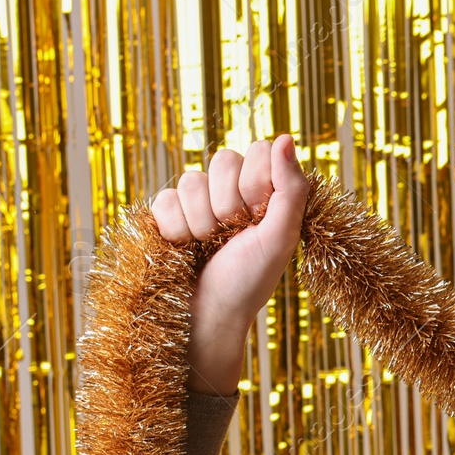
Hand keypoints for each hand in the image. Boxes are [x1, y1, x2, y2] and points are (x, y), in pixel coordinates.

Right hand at [149, 134, 308, 394]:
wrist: (208, 316)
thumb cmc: (249, 281)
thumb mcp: (280, 237)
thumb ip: (289, 188)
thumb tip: (285, 137)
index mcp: (264, 194)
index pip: (257, 151)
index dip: (256, 181)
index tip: (259, 215)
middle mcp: (231, 192)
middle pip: (223, 159)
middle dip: (229, 203)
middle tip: (233, 234)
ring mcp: (197, 202)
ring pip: (191, 180)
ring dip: (202, 221)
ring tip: (209, 246)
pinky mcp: (167, 214)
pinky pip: (164, 199)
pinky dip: (176, 228)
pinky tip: (185, 248)